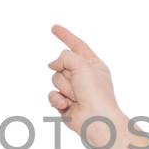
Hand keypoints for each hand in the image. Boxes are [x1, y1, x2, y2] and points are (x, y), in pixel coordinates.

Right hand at [46, 25, 121, 142]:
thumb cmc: (96, 93)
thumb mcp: (83, 65)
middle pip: (62, 63)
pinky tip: (66, 106)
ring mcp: (73, 90)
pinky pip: (52, 94)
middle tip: (78, 85)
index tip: (53, 27)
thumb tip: (52, 65)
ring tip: (75, 97)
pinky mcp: (65, 103)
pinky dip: (57, 99)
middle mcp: (83, 76)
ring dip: (64, 88)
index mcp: (93, 65)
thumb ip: (65, 57)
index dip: (65, 35)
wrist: (96, 120)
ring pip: (55, 79)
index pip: (77, 45)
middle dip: (66, 73)